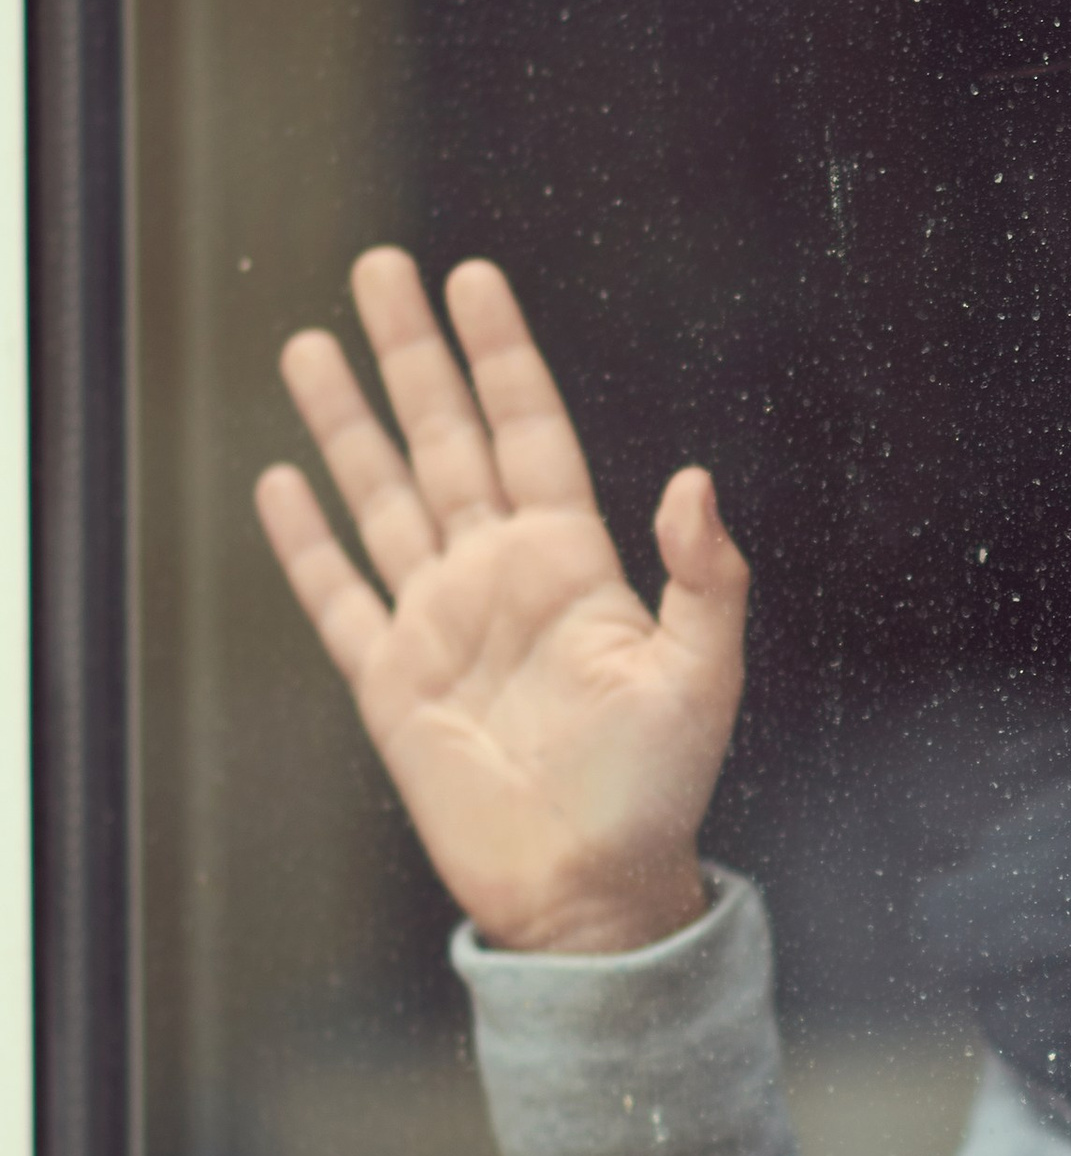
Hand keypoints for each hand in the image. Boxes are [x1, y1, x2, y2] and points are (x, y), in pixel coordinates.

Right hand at [253, 248, 748, 955]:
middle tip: (378, 266)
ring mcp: (439, 622)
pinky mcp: (390, 682)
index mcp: (573, 562)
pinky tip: (279, 482)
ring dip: (345, 422)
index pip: (528, 429)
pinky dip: (305, 542)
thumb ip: (705, 579)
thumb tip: (693, 480)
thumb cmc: (657, 789)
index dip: (500, 355)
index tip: (475, 278)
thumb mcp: (704, 678)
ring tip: (308, 343)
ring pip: (380, 497)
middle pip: (443, 438)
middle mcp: (498, 576)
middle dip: (409, 355)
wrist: (590, 889)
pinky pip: (338, 597)